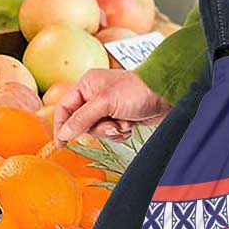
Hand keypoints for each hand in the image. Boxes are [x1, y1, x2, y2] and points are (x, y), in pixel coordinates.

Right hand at [53, 69, 170, 145]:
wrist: (167, 95)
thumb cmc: (137, 91)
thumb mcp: (105, 103)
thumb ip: (82, 118)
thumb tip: (64, 133)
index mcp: (87, 85)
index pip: (64, 108)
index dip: (61, 126)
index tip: (61, 144)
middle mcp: (95, 95)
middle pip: (81, 123)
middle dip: (97, 128)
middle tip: (111, 125)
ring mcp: (108, 107)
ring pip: (97, 130)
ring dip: (111, 131)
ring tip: (124, 123)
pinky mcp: (120, 117)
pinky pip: (111, 133)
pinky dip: (120, 133)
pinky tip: (130, 126)